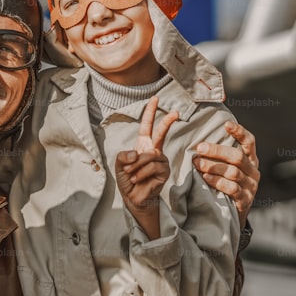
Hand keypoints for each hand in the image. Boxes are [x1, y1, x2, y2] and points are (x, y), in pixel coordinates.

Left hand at [115, 97, 177, 239]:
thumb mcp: (120, 164)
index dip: (150, 112)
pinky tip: (137, 180)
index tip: (155, 99)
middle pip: (161, 133)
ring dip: (136, 167)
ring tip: (131, 176)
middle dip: (167, 122)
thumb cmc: (127, 179)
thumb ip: (124, 155)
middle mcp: (154, 150)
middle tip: (176, 112)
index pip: (147, 126)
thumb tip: (138, 153)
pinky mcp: (164, 171)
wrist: (133, 197)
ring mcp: (161, 160)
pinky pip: (152, 166)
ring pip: (149, 156)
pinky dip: (141, 173)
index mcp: (143, 145)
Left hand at [192, 121, 259, 223]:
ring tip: (197, 163)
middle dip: (217, 150)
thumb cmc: (226, 184)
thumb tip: (199, 140)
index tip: (226, 124)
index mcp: (250, 159)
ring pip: (233, 172)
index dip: (239, 132)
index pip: (249, 141)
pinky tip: (205, 178)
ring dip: (213, 166)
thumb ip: (220, 155)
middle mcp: (253, 171)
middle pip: (237, 156)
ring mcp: (251, 186)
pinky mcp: (245, 200)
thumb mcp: (227, 167)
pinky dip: (217, 181)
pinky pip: (231, 188)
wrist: (234, 213)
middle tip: (199, 148)